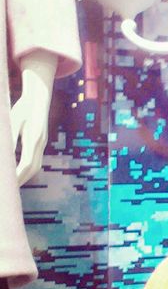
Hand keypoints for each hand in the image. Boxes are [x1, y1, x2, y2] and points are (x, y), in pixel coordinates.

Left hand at [10, 49, 57, 185]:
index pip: (26, 164)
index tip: (7, 185)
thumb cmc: (23, 107)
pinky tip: (16, 172)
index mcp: (34, 139)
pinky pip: (35, 160)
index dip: (16, 176)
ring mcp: (42, 143)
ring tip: (12, 185)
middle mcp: (41, 143)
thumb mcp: (13, 120)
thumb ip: (10, 138)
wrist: (39, 97)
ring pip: (35, 166)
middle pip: (33, 169)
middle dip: (20, 180)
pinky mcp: (41, 142)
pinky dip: (26, 169)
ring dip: (24, 176)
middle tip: (8, 191)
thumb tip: (5, 155)